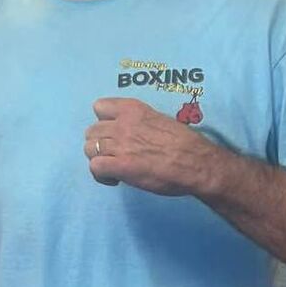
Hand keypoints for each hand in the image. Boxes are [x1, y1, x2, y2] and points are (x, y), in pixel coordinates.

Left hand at [84, 97, 217, 196]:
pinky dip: (101, 175)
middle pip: (91, 131)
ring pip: (89, 149)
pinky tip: (114, 179)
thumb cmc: (184, 144)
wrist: (196, 162)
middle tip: (113, 155)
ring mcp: (119, 144)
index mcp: (133, 109)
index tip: (112, 132)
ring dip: (98, 159)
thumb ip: (140, 123)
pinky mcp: (119, 165)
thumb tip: (132, 134)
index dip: (102, 122)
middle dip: (99, 144)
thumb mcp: (160, 120)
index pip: (99, 107)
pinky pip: (95, 167)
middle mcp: (122, 124)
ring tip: (113, 168)